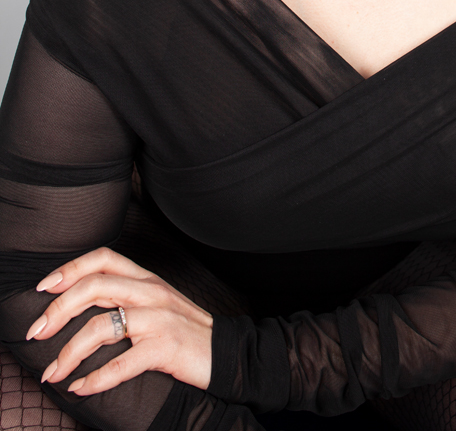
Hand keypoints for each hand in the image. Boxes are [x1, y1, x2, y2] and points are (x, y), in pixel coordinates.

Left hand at [25, 248, 212, 394]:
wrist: (226, 353)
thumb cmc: (186, 331)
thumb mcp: (158, 303)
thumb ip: (126, 296)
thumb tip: (80, 303)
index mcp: (147, 279)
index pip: (103, 259)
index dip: (69, 269)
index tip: (44, 288)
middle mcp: (151, 293)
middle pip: (94, 287)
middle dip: (57, 310)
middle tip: (37, 332)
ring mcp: (159, 319)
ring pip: (101, 326)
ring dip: (69, 353)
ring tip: (54, 373)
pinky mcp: (165, 348)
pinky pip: (121, 363)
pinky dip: (95, 379)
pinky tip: (81, 389)